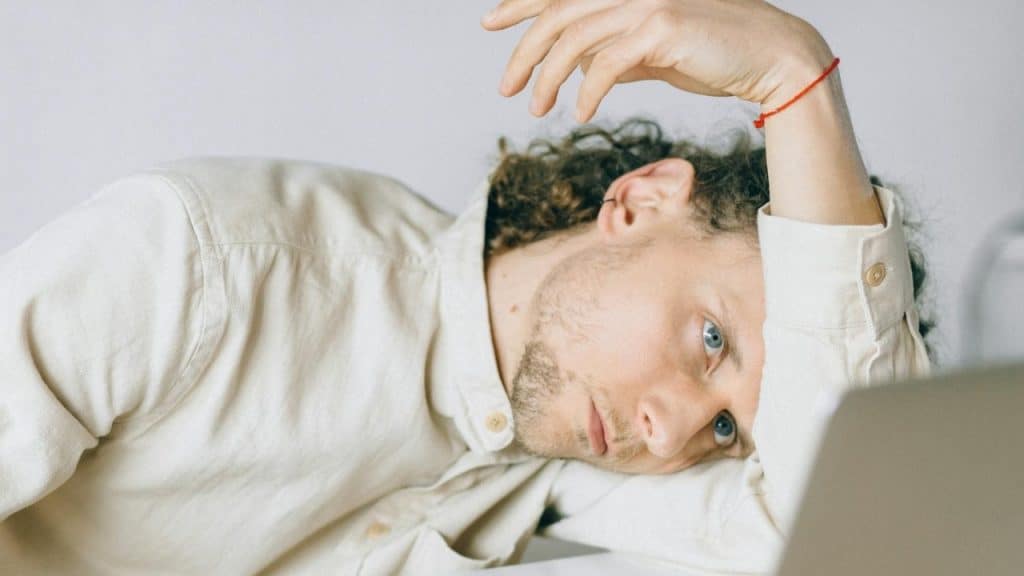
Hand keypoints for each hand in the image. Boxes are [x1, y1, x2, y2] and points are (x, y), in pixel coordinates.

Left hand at [480, 0, 831, 121]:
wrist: (771, 58)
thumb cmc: (715, 56)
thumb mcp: (656, 54)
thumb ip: (620, 55)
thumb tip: (584, 71)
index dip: (521, 3)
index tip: (490, 21)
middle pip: (557, 15)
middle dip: (522, 52)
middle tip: (505, 88)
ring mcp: (647, 2)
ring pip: (574, 40)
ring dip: (547, 78)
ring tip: (535, 109)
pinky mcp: (661, 28)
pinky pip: (606, 64)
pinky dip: (587, 92)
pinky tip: (580, 114)